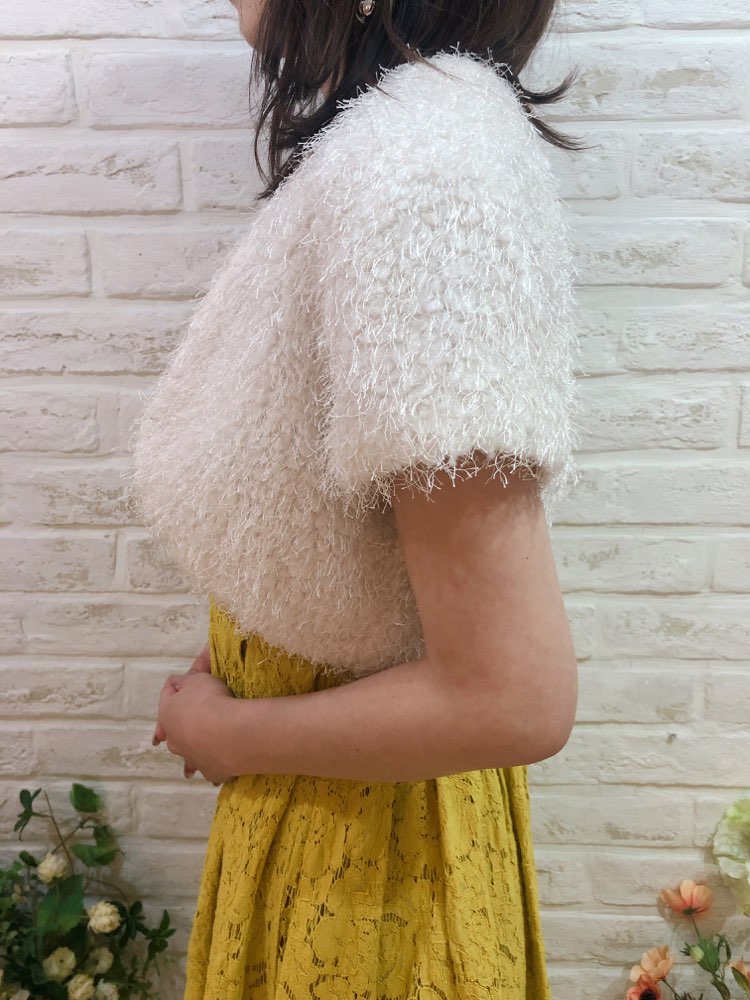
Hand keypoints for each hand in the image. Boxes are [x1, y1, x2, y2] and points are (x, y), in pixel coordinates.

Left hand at [153, 667, 236, 785]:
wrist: (227, 733)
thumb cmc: (209, 701)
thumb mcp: (197, 679)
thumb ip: (187, 680)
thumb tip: (179, 682)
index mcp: (168, 714)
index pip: (166, 697)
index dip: (171, 690)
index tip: (173, 691)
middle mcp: (175, 739)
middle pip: (173, 735)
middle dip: (177, 734)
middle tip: (177, 737)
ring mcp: (192, 758)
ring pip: (188, 759)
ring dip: (189, 762)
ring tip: (189, 771)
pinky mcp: (210, 771)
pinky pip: (210, 769)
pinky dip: (212, 768)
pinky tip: (216, 776)